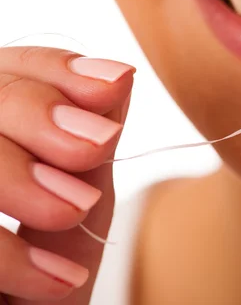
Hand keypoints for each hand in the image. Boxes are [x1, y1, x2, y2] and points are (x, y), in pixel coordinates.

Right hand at [0, 47, 133, 303]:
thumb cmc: (49, 275)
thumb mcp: (77, 208)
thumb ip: (87, 147)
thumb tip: (120, 75)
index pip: (12, 71)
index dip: (59, 69)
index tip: (116, 82)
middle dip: (41, 112)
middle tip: (98, 145)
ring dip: (19, 176)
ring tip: (74, 211)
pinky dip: (7, 255)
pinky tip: (56, 279)